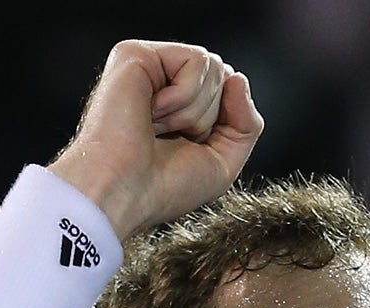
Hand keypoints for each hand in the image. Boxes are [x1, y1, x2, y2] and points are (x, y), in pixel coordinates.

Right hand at [50, 41, 263, 240]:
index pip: (230, 92)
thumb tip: (238, 78)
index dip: (223, 125)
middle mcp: (164, 81)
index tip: (188, 149)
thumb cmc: (163, 187)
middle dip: (207, 118)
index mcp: (181, 105)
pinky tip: (150, 111)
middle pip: (225, 77)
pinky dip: (182, 96)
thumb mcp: (223, 162)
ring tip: (156, 127)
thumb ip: (246, 123)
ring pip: (214, 68)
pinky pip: (196, 61)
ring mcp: (150, 65)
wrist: (123, 192)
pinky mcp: (136, 53)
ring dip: (193, 112)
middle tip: (167, 138)